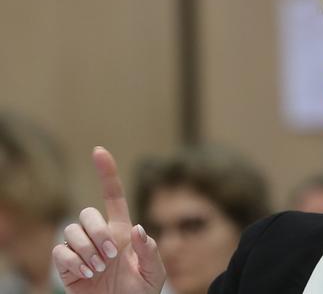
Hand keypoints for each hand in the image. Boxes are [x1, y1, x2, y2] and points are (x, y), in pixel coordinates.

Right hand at [52, 147, 165, 293]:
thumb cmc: (140, 292)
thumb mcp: (154, 272)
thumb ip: (150, 250)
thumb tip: (138, 229)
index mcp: (122, 232)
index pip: (113, 196)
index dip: (106, 173)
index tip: (99, 151)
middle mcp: (100, 236)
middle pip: (87, 213)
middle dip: (98, 232)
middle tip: (112, 256)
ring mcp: (81, 250)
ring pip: (72, 231)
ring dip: (87, 250)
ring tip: (100, 269)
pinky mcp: (66, 265)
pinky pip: (60, 251)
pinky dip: (73, 261)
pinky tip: (87, 273)